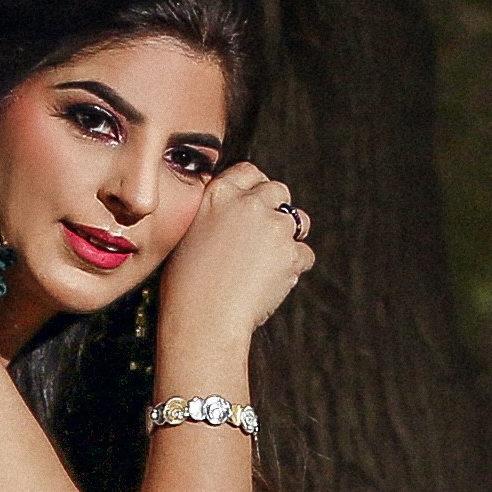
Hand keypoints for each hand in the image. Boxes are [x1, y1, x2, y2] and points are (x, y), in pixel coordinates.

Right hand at [162, 163, 317, 349]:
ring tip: (271, 260)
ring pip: (298, 220)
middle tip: (266, 236)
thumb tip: (233, 216)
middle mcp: (248, 204)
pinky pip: (305, 254)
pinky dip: (295, 267)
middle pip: (278, 191)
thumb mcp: (189, 235)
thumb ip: (215, 215)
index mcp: (218, 194)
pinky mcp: (291, 253)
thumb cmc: (186, 287)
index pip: (249, 172)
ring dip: (291, 235)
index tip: (257, 203)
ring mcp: (273, 227)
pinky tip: (274, 281)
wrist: (203, 319)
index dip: (256, 188)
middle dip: (276, 209)